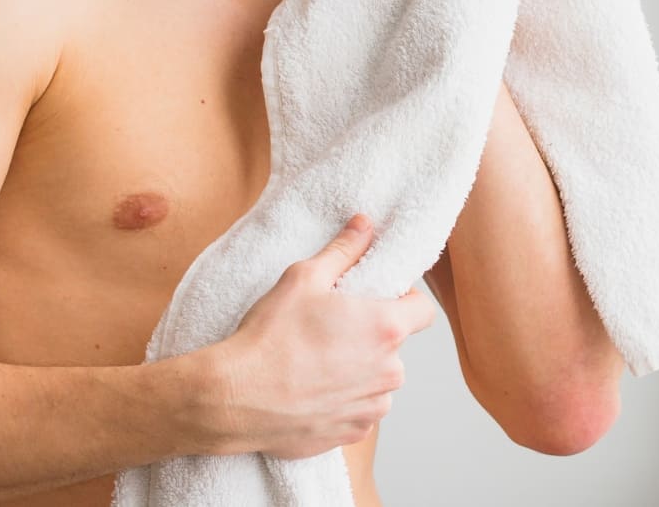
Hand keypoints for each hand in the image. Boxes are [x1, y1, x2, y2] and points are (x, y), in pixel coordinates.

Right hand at [204, 214, 438, 458]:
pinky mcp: (354, 433)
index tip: (378, 300)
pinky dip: (343, 401)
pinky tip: (311, 390)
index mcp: (386, 329)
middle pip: (396, 347)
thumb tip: (365, 225)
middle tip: (333, 331)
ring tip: (317, 364)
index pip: (424, 311)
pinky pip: (360, 410)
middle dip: (371, 337)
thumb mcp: (303, 279)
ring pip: (378, 381)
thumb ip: (343, 250)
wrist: (234, 399)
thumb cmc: (270, 338)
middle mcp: (390, 371)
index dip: (404, 301)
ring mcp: (373, 407)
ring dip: (359, 372)